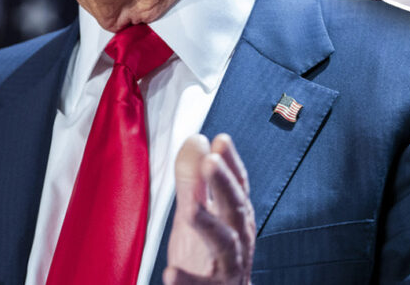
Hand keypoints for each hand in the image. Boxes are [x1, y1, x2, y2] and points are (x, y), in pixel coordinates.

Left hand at [165, 134, 254, 284]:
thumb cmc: (206, 255)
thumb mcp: (197, 214)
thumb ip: (194, 180)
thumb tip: (197, 139)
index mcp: (235, 216)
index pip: (237, 185)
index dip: (231, 163)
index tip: (221, 139)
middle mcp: (239, 238)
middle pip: (235, 208)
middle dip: (224, 184)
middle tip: (211, 161)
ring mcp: (229, 266)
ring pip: (225, 244)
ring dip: (209, 224)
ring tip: (190, 210)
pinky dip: (187, 280)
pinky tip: (170, 272)